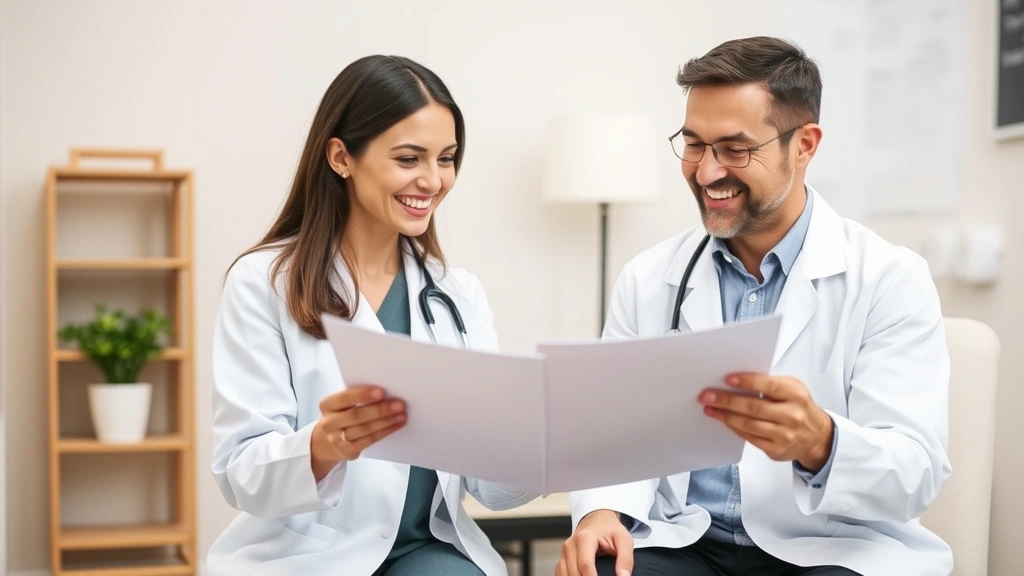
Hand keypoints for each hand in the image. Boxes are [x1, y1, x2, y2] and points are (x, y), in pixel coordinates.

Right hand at [310, 385, 406, 480]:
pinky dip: (385, 432)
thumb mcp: (342, 404)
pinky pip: (369, 440)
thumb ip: (356, 397)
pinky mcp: (347, 451)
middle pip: (356, 415)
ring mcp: (337, 439)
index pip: (344, 398)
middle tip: (399, 404)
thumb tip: (385, 391)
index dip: (363, 395)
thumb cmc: (341, 415)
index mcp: (327, 405)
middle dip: (380, 410)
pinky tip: (396, 425)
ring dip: (386, 421)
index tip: (381, 392)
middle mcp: (329, 423)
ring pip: (365, 429)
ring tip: (401, 414)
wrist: (327, 442)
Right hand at [556, 510, 632, 575]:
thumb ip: (625, 559)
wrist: (597, 519)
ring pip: (565, 574)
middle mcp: (570, 545)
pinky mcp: (562, 557)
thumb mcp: (624, 540)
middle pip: (574, 572)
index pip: (585, 565)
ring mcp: (564, 551)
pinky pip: (560, 573)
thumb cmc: (609, 529)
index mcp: (585, 538)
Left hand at [699, 374, 833, 471]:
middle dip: (726, 401)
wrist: (817, 436)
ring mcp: (784, 435)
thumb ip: (769, 383)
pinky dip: (733, 427)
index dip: (747, 382)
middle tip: (707, 396)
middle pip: (754, 407)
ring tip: (709, 408)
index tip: (727, 378)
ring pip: (748, 424)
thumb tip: (735, 381)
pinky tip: (723, 420)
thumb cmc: (798, 406)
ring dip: (725, 416)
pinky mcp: (776, 450)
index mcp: (796, 394)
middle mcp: (792, 415)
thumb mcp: (792, 388)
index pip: (769, 386)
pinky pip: (749, 437)